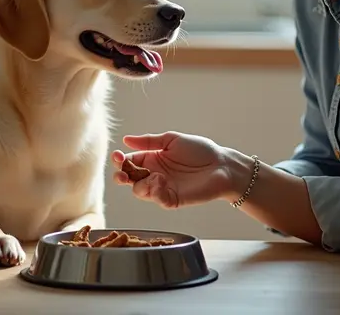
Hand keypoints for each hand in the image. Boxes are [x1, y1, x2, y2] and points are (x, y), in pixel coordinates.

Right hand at [111, 131, 234, 208]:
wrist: (221, 166)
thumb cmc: (199, 150)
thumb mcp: (171, 140)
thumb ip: (148, 142)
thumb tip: (125, 139)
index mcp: (152, 158)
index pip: (130, 161)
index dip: (120, 160)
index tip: (118, 156)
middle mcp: (154, 174)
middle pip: (129, 179)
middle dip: (121, 176)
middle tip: (122, 174)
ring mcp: (162, 188)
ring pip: (139, 191)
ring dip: (140, 184)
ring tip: (154, 176)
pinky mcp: (172, 200)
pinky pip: (156, 199)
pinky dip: (154, 192)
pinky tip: (161, 182)